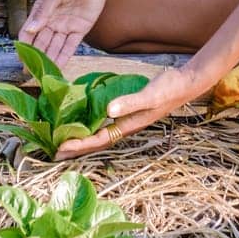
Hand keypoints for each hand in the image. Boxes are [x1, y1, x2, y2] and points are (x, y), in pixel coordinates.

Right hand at [18, 0, 123, 69]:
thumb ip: (44, 11)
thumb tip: (30, 29)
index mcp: (42, 11)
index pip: (29, 32)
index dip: (24, 46)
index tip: (21, 60)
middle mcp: (52, 21)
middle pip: (41, 43)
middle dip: (36, 58)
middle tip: (31, 75)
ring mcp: (66, 26)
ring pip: (55, 47)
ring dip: (49, 60)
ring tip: (44, 76)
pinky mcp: (80, 29)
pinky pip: (70, 46)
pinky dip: (64, 57)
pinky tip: (58, 68)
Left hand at [53, 66, 208, 159]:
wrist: (184, 84)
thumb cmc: (167, 89)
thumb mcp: (148, 95)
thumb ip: (129, 103)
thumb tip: (108, 111)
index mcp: (128, 126)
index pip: (98, 139)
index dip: (79, 144)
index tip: (60, 148)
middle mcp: (126, 127)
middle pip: (96, 142)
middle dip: (77, 148)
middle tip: (54, 153)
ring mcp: (127, 120)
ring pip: (100, 135)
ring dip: (83, 140)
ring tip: (65, 142)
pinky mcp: (128, 112)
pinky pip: (105, 124)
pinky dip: (92, 126)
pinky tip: (85, 122)